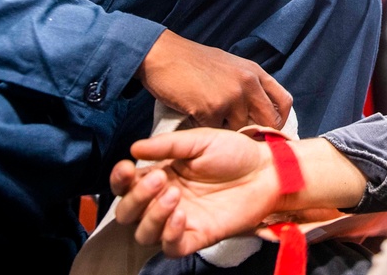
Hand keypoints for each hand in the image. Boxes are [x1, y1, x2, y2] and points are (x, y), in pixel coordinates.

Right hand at [112, 128, 279, 256]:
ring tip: (174, 195)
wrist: (267, 170)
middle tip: (159, 179)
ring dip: (152, 216)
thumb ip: (168, 145)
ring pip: (144, 233)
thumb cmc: (234, 153)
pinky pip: (171, 247)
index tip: (126, 167)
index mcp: (161, 175)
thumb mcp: (200, 140)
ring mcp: (179, 220)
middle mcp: (164, 200)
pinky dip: (169, 235)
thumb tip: (134, 148)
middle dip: (135, 198)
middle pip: (128, 213)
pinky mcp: (197, 236)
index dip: (119, 179)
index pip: (126, 185)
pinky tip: (180, 215)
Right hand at [137, 30, 291, 129]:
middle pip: (269, 120)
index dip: (279, 119)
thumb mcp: (230, 65)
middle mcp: (249, 83)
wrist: (163, 55)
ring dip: (226, 130)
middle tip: (242, 136)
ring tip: (210, 116)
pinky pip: (216, 131)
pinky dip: (206, 129)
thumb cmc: (193, 62)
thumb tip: (259, 108)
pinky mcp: (212, 109)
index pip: (284, 101)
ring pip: (241, 130)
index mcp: (255, 72)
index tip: (269, 128)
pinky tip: (195, 115)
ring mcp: (232, 96)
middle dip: (257, 132)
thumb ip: (247, 84)